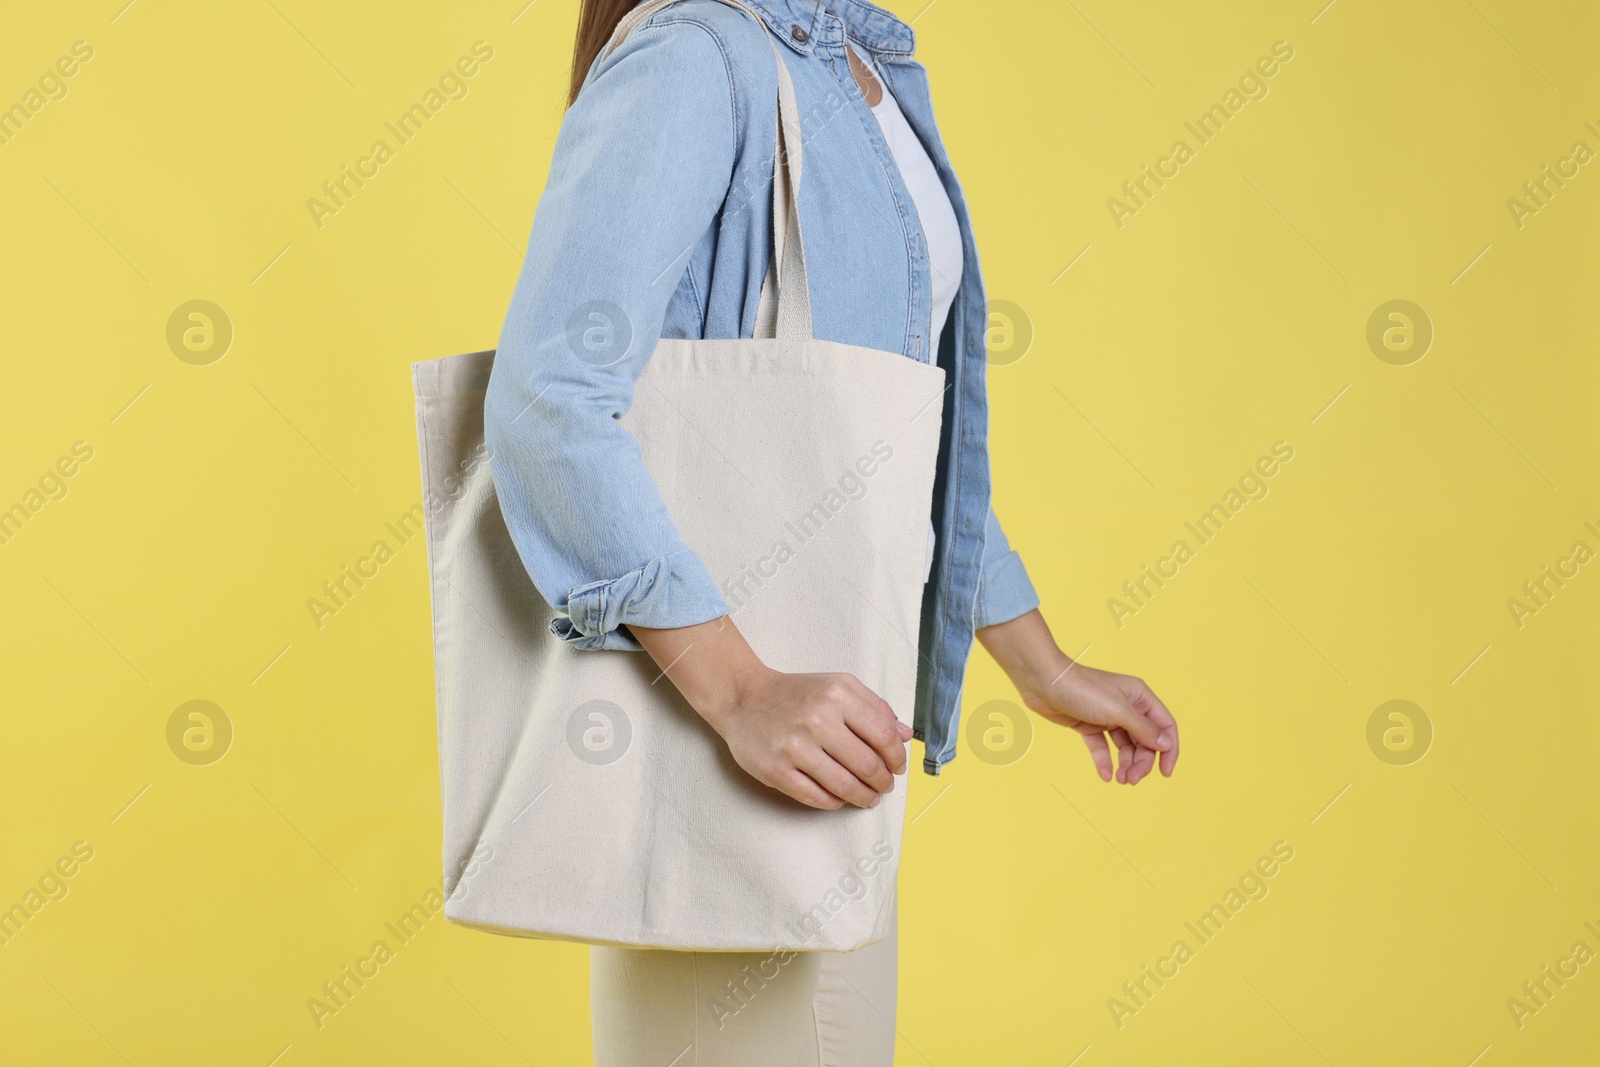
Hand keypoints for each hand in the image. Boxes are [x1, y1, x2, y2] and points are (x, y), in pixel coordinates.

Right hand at [629, 617, 911, 809]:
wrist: (743, 697)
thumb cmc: (796, 693)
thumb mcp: (838, 685)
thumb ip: (875, 707)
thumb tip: (906, 735)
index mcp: (837, 695)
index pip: (883, 736)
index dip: (897, 758)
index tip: (898, 767)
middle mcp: (816, 720)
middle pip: (867, 765)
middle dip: (883, 782)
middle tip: (885, 786)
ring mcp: (794, 747)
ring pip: (845, 786)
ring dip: (864, 797)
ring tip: (869, 797)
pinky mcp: (776, 771)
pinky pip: (817, 797)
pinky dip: (835, 802)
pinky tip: (840, 798)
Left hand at [976, 610, 1178, 784]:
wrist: (1042, 682)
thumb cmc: (1081, 689)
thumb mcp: (1117, 710)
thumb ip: (1143, 729)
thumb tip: (1166, 744)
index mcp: (1140, 697)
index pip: (1164, 726)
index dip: (1169, 750)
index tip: (1165, 773)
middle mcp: (1127, 706)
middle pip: (1145, 741)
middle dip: (1142, 762)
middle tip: (1132, 780)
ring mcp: (1107, 716)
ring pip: (1125, 746)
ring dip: (1126, 764)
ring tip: (1121, 780)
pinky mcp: (1089, 725)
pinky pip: (1102, 747)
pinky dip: (1105, 761)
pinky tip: (1106, 775)